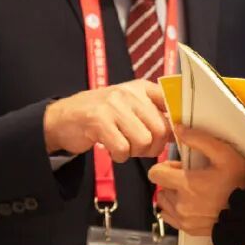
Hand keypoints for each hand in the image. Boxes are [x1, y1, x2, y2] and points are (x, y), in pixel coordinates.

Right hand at [43, 80, 170, 161]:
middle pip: (161, 129)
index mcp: (142, 88)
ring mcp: (114, 106)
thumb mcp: (130, 106)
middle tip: (141, 149)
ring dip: (136, 152)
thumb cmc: (103, 116)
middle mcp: (130, 93)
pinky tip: (112, 150)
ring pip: (144, 140)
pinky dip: (120, 156)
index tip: (174, 137)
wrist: (63, 118)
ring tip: (125, 147)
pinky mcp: (99, 121)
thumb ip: (154, 114)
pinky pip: (123, 149)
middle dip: (155, 147)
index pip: (172, 101)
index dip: (178, 123)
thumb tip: (181, 132)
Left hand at [148, 126, 244, 235]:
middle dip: (171, 182)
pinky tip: (193, 205)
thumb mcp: (225, 154)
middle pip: (161, 188)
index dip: (165, 167)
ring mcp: (184, 219)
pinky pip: (170, 218)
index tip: (178, 167)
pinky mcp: (189, 229)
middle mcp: (181, 204)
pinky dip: (177, 211)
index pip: (155, 174)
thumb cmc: (240, 183)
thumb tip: (179, 129)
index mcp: (186, 184)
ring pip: (165, 203)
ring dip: (174, 196)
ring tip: (193, 192)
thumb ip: (200, 140)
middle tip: (191, 179)